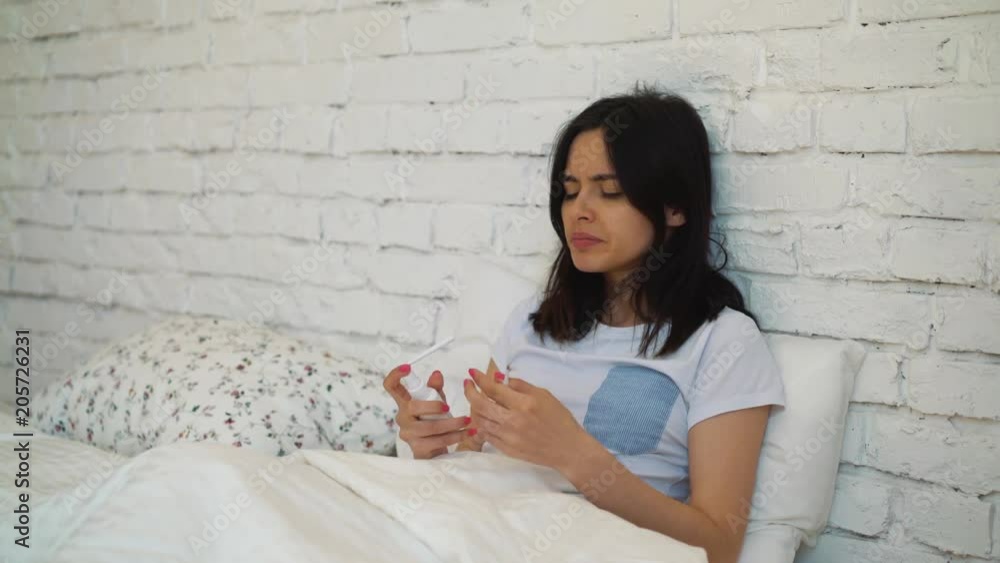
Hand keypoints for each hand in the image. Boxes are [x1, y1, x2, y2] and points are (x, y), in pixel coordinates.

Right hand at [383, 364, 472, 458]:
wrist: (434, 451)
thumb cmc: (434, 423)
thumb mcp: (437, 403)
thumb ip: (436, 389)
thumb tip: (437, 374)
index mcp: (405, 403)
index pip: (391, 386)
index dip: (395, 375)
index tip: (407, 367)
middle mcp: (402, 417)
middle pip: (413, 406)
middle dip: (434, 406)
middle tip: (449, 407)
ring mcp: (408, 434)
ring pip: (429, 426)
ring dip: (452, 424)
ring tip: (467, 421)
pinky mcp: (417, 448)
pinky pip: (438, 440)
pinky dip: (455, 436)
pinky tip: (466, 433)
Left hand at [464, 368, 589, 474]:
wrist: (567, 449)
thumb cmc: (559, 419)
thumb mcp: (544, 395)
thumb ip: (521, 386)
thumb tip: (500, 378)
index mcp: (524, 404)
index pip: (494, 389)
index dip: (480, 379)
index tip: (472, 372)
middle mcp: (513, 420)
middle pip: (480, 405)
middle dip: (470, 392)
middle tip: (468, 384)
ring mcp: (508, 437)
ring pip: (480, 420)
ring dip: (473, 408)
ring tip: (474, 400)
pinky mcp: (506, 449)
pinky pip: (486, 435)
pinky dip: (481, 424)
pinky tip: (482, 417)